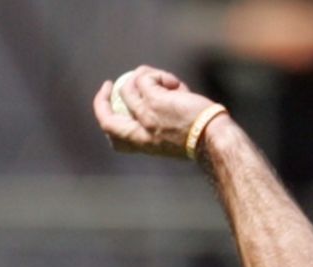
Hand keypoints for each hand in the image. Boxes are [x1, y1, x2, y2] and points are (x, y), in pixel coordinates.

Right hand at [92, 67, 219, 158]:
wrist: (212, 139)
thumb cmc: (201, 139)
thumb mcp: (174, 136)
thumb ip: (159, 122)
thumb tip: (157, 94)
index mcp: (144, 145)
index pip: (115, 139)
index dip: (107, 122)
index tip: (111, 108)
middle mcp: (140, 133)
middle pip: (106, 120)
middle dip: (100, 100)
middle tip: (108, 84)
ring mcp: (146, 116)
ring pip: (127, 88)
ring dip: (143, 76)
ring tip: (164, 80)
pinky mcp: (155, 100)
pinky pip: (145, 78)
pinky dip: (159, 75)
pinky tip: (176, 84)